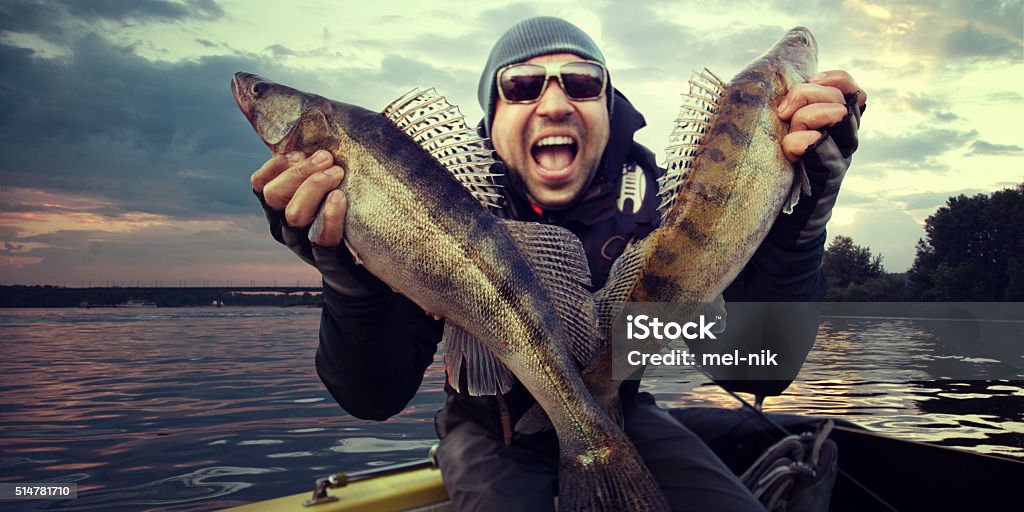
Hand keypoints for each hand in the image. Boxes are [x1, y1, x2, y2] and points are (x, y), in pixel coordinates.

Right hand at [251, 150, 385, 296]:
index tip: (300, 152)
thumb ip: (317, 165)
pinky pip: (322, 240)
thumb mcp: (325, 189)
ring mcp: (303, 245)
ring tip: (337, 173)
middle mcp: (285, 226)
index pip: (260, 184)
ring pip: (294, 215)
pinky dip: (330, 216)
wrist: (362, 269)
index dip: (275, 166)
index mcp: (279, 207)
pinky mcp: (327, 261)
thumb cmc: (345, 215)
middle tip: (327, 158)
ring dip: (313, 188)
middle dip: (299, 172)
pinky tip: (340, 198)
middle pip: (275, 196)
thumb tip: (320, 119)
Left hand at [767, 70, 864, 247]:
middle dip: (806, 95)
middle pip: (840, 97)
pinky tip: (791, 149)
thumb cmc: (775, 172)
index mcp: (836, 123)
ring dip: (807, 117)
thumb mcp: (782, 133)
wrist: (780, 222)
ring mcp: (840, 157)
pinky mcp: (829, 178)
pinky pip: (823, 149)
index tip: (808, 81)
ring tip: (788, 134)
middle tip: (782, 114)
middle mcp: (845, 138)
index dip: (833, 79)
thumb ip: (788, 109)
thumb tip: (769, 76)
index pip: (850, 88)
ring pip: (838, 116)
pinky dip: (804, 142)